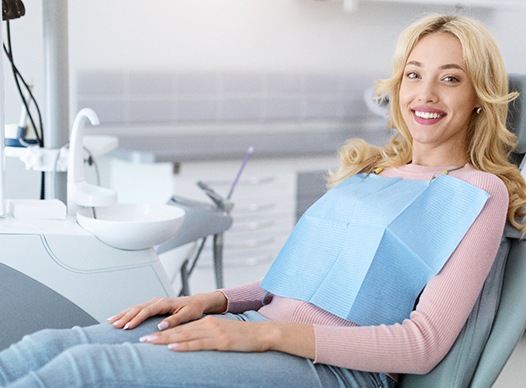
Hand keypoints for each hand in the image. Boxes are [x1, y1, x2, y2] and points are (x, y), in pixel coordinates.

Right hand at [107, 292, 226, 330]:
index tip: (127, 326)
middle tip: (114, 325)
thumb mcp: (188, 315)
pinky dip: (127, 312)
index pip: (147, 310)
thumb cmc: (193, 309)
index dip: (136, 318)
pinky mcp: (153, 305)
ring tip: (111, 321)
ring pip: (135, 307)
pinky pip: (137, 308)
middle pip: (138, 308)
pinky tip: (119, 317)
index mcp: (164, 303)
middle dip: (125, 316)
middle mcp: (157, 301)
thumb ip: (175, 320)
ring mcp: (154, 302)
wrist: (197, 302)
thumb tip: (161, 325)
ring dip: (123, 314)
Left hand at [139, 316, 315, 359]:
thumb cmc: (244, 336)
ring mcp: (213, 332)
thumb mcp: (223, 334)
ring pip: (184, 335)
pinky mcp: (220, 341)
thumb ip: (208, 337)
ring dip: (165, 339)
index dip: (164, 332)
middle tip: (141, 339)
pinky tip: (172, 347)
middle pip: (178, 330)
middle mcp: (207, 325)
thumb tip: (194, 343)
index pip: (182, 328)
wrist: (263, 333)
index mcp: (207, 323)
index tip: (149, 336)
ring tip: (150, 343)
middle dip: (158, 335)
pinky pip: (198, 344)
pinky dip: (184, 345)